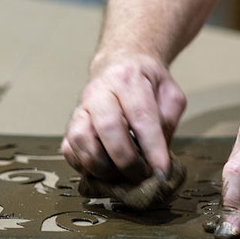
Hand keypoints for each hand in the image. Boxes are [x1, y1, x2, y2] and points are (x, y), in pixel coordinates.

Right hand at [61, 52, 185, 182]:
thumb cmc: (147, 81)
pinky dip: (85, 166)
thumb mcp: (170, 94)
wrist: (121, 62)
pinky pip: (69, 150)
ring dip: (103, 166)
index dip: (152, 148)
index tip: (161, 171)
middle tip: (142, 176)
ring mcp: (81, 108)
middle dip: (127, 160)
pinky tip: (103, 170)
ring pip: (82, 141)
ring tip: (122, 175)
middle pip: (108, 128)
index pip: (141, 116)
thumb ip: (167, 122)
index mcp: (129, 79)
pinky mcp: (70, 124)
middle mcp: (100, 91)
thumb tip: (157, 157)